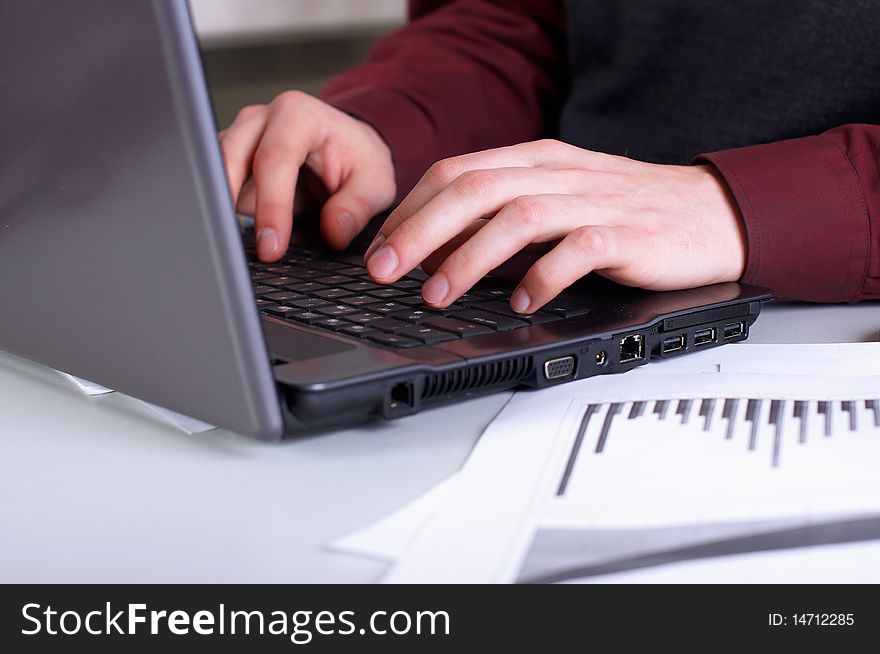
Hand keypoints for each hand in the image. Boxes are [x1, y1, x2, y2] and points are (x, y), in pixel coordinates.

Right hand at [220, 91, 395, 260]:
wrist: (349, 146)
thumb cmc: (359, 159)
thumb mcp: (374, 182)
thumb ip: (356, 207)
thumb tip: (334, 233)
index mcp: (298, 116)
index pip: (274, 159)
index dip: (270, 206)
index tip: (271, 246)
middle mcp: (262, 120)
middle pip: (230, 158)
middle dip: (230, 207)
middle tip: (243, 250)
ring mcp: (241, 136)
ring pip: (213, 168)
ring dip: (218, 206)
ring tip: (228, 245)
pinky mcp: (230, 157)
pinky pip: (213, 180)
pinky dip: (218, 207)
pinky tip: (226, 234)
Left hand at [364, 139, 746, 313]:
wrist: (712, 213)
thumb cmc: (628, 213)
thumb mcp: (557, 202)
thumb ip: (502, 217)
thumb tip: (437, 251)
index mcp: (537, 160)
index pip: (457, 172)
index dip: (411, 210)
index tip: (380, 249)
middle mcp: (560, 174)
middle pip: (475, 189)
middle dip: (420, 231)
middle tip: (385, 271)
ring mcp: (595, 201)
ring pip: (518, 217)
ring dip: (468, 257)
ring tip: (437, 294)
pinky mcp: (628, 234)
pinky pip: (577, 251)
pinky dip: (542, 278)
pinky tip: (521, 304)